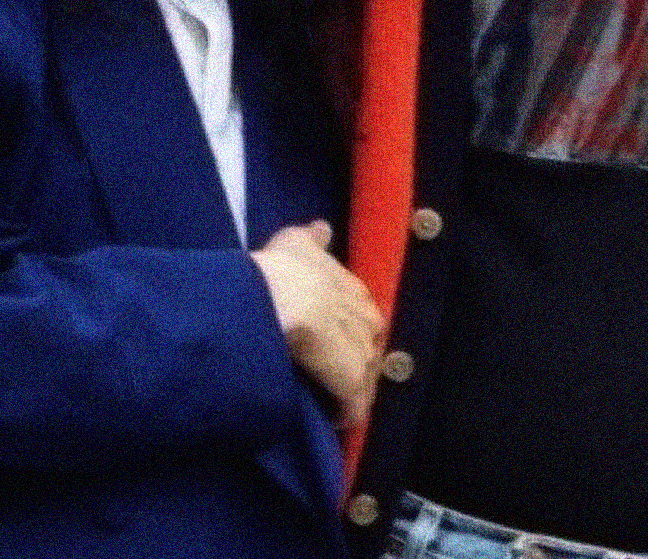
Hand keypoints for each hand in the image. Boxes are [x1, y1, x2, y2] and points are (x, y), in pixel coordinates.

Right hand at [251, 222, 383, 430]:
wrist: (278, 298)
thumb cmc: (281, 269)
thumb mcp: (293, 242)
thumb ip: (311, 238)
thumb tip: (323, 228)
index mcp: (356, 291)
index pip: (363, 317)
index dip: (348, 331)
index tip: (329, 342)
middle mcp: (369, 320)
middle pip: (368, 349)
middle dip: (351, 363)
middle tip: (326, 374)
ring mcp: (364, 354)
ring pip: (363, 379)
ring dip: (347, 390)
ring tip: (326, 398)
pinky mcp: (353, 384)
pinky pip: (354, 406)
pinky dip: (343, 414)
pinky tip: (328, 418)